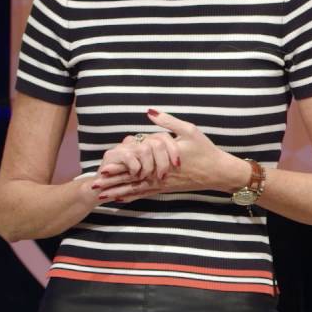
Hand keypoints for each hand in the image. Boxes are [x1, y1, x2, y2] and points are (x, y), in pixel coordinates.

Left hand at [93, 108, 242, 203]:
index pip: (135, 166)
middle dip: (111, 184)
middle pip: (131, 180)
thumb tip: (149, 112)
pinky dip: (132, 196)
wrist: (218, 172)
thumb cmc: (204, 150)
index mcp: (162, 161)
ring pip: (136, 189)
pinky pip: (146, 194)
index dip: (118, 168)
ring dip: (118, 192)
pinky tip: (121, 199)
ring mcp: (162, 184)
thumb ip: (168, 122)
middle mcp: (159, 176)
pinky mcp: (166, 188)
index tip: (102, 170)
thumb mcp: (188, 130)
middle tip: (93, 187)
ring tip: (101, 197)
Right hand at [94, 127, 179, 186]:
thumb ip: (163, 165)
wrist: (103, 190)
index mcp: (146, 143)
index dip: (173, 150)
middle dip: (162, 161)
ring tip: (144, 177)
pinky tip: (134, 176)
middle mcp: (136, 142)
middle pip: (156, 142)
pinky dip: (135, 169)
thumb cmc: (130, 183)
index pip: (164, 137)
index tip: (177, 164)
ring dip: (147, 167)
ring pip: (144, 149)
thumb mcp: (151, 175)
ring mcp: (124, 147)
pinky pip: (130, 156)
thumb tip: (181, 164)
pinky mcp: (112, 155)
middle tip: (161, 175)